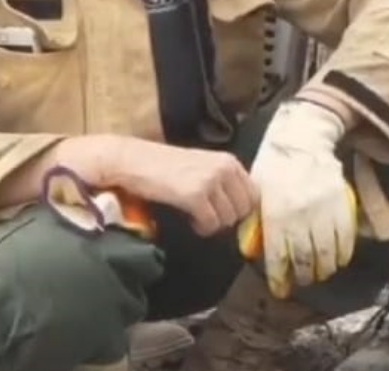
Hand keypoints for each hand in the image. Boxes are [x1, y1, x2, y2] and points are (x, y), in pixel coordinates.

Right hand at [70, 135, 258, 236]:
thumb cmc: (165, 166)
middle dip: (228, 218)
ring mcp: (210, 181)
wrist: (134, 161)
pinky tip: (190, 220)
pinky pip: (211, 224)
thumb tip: (242, 209)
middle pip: (244, 209)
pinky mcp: (195, 195)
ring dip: (214, 224)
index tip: (228, 214)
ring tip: (197, 216)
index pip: (254, 193)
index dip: (243, 209)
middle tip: (209, 216)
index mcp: (229, 161)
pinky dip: (202, 228)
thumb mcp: (202, 166)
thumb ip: (224, 181)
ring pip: (228, 219)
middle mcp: (224, 169)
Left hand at [249, 100, 356, 297]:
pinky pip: (345, 236)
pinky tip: (338, 260)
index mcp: (277, 214)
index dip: (280, 276)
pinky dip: (343, 253)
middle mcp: (301, 215)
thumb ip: (255, 222)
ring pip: (327, 251)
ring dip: (324, 268)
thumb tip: (252, 251)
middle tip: (301, 281)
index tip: (280, 287)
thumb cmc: (275, 166)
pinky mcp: (342, 203)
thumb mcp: (257, 192)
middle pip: (306, 258)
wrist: (303, 140)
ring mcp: (324, 210)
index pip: (279, 255)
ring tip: (320, 274)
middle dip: (303, 275)